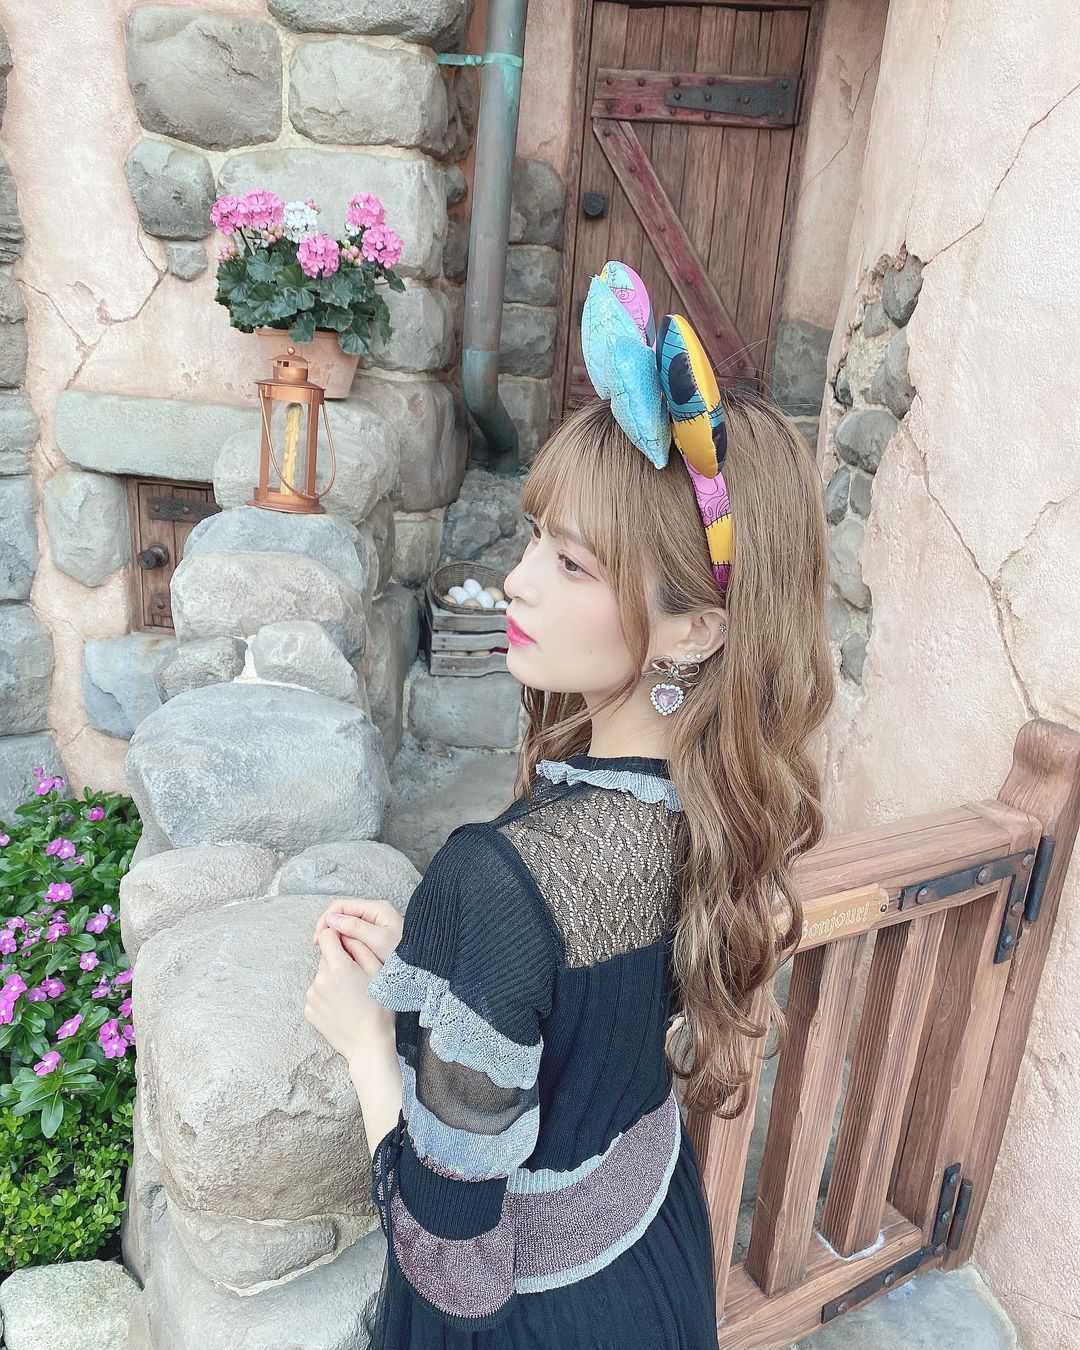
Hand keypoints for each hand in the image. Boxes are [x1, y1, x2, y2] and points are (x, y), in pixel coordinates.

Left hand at [303, 926, 395, 1065]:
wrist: (368, 1045)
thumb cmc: (379, 1009)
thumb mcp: (378, 972)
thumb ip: (361, 947)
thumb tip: (347, 933)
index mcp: (338, 966)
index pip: (326, 935)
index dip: (337, 936)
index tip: (346, 944)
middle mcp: (320, 979)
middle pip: (325, 957)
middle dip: (338, 961)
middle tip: (355, 978)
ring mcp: (312, 996)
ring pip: (321, 976)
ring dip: (332, 979)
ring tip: (350, 996)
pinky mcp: (309, 1010)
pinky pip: (317, 994)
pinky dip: (326, 996)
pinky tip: (342, 1007)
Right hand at [313, 898, 403, 967]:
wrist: (423, 968)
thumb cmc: (404, 955)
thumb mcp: (378, 941)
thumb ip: (355, 928)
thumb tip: (331, 919)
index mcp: (376, 908)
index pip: (341, 906)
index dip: (326, 920)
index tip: (318, 939)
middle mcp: (374, 913)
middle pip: (342, 914)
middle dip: (329, 928)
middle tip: (320, 948)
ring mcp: (374, 924)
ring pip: (346, 925)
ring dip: (335, 936)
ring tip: (330, 952)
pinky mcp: (374, 936)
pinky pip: (353, 934)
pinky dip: (344, 942)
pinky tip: (341, 954)